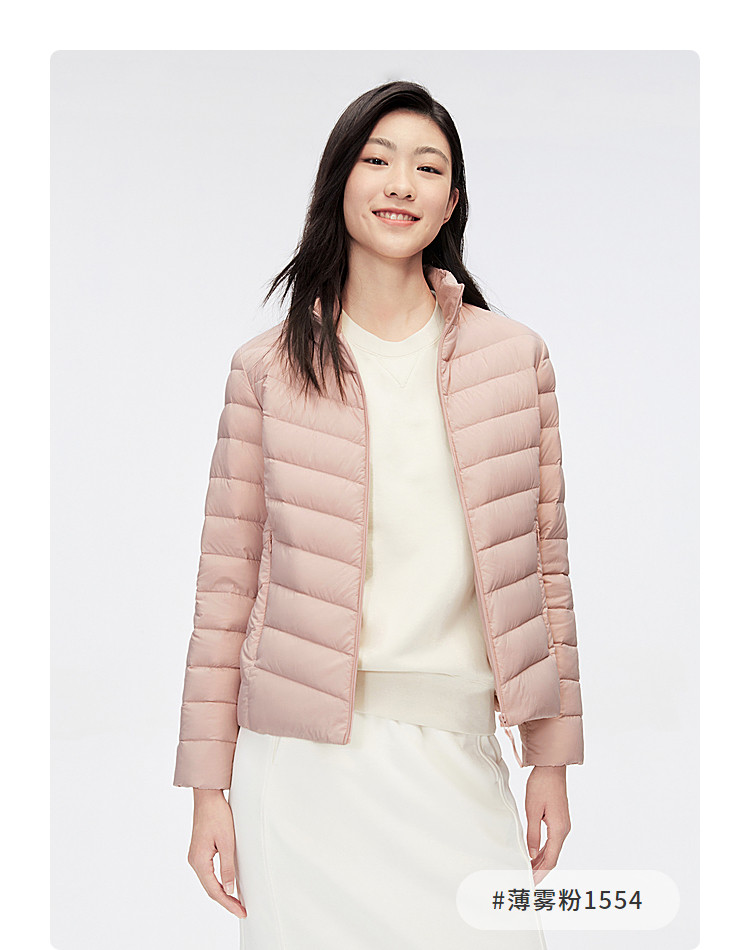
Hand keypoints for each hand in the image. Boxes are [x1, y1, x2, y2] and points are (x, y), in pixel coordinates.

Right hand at [187, 789, 246, 918]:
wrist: (208, 797)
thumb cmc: (218, 815)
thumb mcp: (227, 842)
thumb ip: (228, 867)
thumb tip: (229, 889)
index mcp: (199, 861)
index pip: (214, 890)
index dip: (228, 903)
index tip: (241, 911)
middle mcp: (194, 861)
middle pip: (210, 888)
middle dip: (226, 901)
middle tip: (241, 910)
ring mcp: (195, 856)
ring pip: (209, 881)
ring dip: (222, 892)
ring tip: (236, 901)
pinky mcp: (200, 851)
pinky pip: (208, 872)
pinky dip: (218, 881)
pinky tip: (227, 884)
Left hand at [524, 765, 570, 885]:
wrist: (551, 768)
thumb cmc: (541, 786)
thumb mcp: (532, 810)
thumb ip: (533, 834)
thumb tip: (531, 854)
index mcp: (559, 830)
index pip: (550, 859)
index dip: (539, 873)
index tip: (530, 883)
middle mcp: (564, 830)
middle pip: (552, 857)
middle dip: (540, 870)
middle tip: (527, 881)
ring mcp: (563, 825)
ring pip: (552, 850)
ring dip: (541, 861)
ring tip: (528, 870)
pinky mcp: (559, 820)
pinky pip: (552, 841)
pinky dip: (543, 850)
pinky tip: (534, 854)